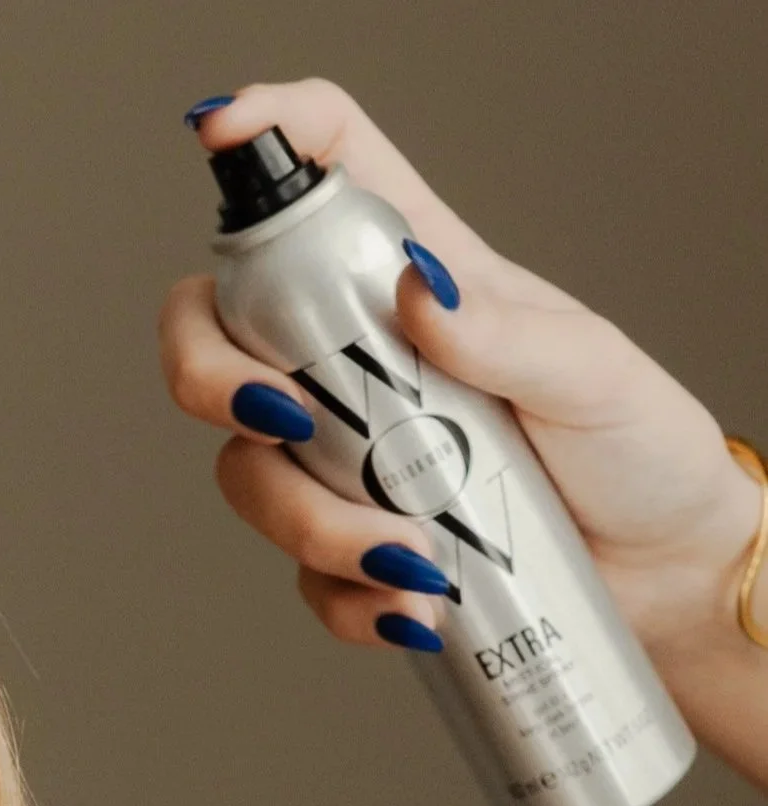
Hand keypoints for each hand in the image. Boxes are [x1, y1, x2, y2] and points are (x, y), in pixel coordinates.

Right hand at [160, 84, 766, 774]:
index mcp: (414, 274)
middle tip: (283, 414)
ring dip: (311, 522)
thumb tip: (418, 293)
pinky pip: (298, 573)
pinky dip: (346, 598)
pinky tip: (417, 609)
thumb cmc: (637, 452)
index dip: (265, 130)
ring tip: (419, 559)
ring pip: (247, 469)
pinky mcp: (349, 542)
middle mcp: (357, 357)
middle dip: (211, 374)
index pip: (326, 167)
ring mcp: (343, 453)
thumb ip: (504, 332)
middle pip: (217, 327)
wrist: (658, 573)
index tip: (221, 131)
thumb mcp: (592, 373)